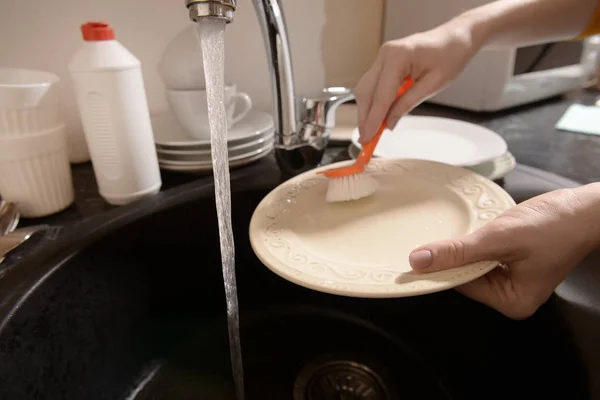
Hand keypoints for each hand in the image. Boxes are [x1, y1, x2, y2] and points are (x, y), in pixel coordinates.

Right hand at [354, 22, 480, 143]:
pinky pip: (373, 85)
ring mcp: (382, 56)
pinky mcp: (384, 62)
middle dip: (364, 117)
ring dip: (367, 111)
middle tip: (366, 140)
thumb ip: (407, 104)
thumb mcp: (433, 85)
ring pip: (365, 89)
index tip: (367, 139)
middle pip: (366, 92)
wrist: (456, 37)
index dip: (372, 120)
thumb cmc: (450, 56)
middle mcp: (385, 54)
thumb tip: (388, 124)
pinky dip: (373, 102)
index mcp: (398, 56)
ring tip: (372, 131)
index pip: (380, 95)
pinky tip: (379, 116)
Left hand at [408, 186, 599, 318]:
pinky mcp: (514, 265)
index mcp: (511, 302)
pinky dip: (478, 244)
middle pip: (466, 277)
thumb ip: (458, 251)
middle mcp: (512, 298)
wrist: (587, 209)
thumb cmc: (553, 225)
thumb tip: (418, 262)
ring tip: (469, 228)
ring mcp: (514, 282)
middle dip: (456, 256)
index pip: (462, 285)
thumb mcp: (499, 238)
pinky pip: (485, 257)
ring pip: (473, 265)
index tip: (414, 254)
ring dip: (467, 248)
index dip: (440, 268)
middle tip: (438, 233)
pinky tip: (479, 229)